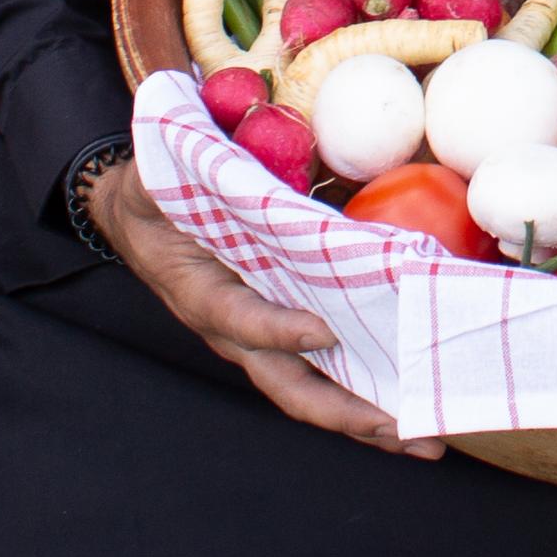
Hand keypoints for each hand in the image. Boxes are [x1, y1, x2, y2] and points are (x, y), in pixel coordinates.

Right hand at [83, 159, 442, 458]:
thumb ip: (207, 161)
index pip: (238, 318)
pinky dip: (363, 391)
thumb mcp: (167, 172)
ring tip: (423, 437)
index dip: (278, 329)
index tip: (322, 330)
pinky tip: (408, 400)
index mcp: (200, 289)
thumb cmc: (158, 192)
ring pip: (312, 392)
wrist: (134, 215)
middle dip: (349, 413)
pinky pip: (321, 373)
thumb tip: (250, 118)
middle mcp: (233, 328)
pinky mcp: (279, 334)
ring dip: (367, 418)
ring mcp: (257, 339)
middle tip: (407, 427)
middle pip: (290, 385)